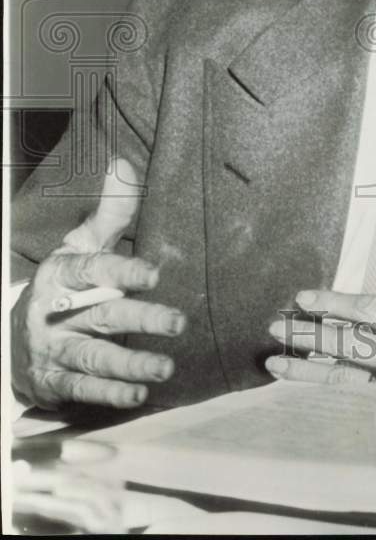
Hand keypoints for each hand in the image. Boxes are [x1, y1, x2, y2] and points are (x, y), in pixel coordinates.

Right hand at [11, 158, 186, 409]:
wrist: (14, 335)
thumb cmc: (65, 282)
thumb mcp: (80, 244)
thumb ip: (109, 212)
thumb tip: (124, 163)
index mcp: (62, 272)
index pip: (92, 269)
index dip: (122, 271)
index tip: (154, 274)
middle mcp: (54, 311)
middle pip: (100, 314)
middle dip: (140, 318)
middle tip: (178, 322)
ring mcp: (52, 349)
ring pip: (93, 356)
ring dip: (130, 363)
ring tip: (165, 366)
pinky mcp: (54, 381)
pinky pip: (82, 389)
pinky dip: (110, 393)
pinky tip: (139, 394)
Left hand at [266, 242, 375, 398]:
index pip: (372, 312)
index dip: (335, 302)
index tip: (304, 298)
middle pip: (350, 345)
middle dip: (309, 334)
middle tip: (276, 326)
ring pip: (343, 380)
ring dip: (305, 371)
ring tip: (274, 362)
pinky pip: (350, 407)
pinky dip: (320, 398)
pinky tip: (296, 394)